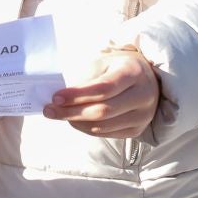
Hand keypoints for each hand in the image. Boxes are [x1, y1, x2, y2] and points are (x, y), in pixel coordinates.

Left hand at [42, 48, 159, 137]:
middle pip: (103, 110)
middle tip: (49, 111)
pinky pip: (107, 134)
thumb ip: (86, 79)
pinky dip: (86, 129)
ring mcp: (143, 116)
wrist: (147, 80)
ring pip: (103, 126)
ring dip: (76, 122)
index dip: (77, 95)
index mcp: (134, 72)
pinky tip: (75, 120)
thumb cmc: (119, 68)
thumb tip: (62, 98)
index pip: (104, 88)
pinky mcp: (137, 130)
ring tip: (59, 115)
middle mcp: (143, 96)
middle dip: (72, 112)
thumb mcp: (104, 63)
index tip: (55, 98)